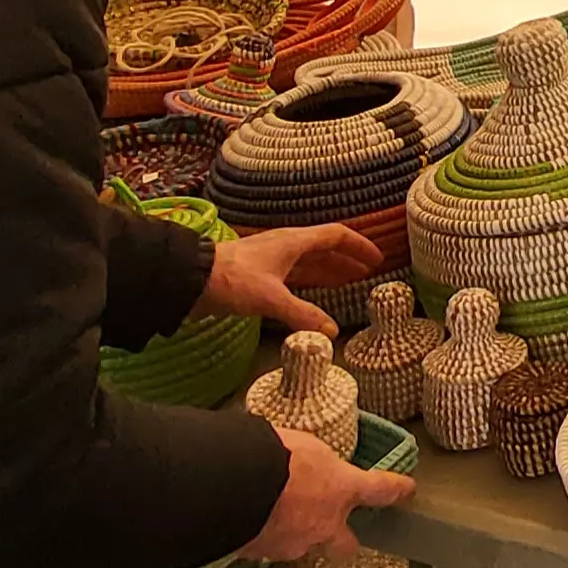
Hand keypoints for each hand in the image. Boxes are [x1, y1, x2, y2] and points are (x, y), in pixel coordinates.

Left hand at [196, 224, 383, 336]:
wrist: (190, 280)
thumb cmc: (232, 279)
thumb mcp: (271, 298)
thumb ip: (303, 315)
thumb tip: (333, 332)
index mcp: (293, 242)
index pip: (336, 235)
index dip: (358, 245)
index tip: (377, 259)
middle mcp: (285, 248)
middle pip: (324, 249)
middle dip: (347, 260)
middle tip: (368, 273)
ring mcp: (271, 262)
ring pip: (309, 264)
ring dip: (329, 272)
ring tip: (348, 284)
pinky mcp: (258, 278)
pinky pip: (294, 279)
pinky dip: (310, 286)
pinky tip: (313, 300)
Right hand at [238, 425, 413, 560]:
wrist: (233, 481)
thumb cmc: (271, 454)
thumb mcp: (306, 445)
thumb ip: (317, 461)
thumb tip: (311, 464)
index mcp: (341, 490)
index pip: (380, 490)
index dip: (396, 490)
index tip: (406, 490)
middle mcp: (323, 525)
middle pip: (345, 545)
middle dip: (341, 538)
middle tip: (330, 522)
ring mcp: (293, 544)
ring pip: (303, 546)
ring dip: (294, 531)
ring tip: (274, 509)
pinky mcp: (261, 553)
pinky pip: (268, 546)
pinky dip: (263, 534)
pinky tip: (250, 516)